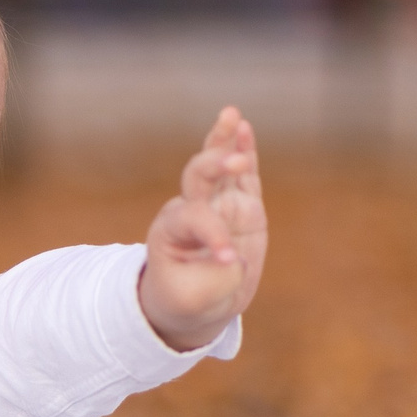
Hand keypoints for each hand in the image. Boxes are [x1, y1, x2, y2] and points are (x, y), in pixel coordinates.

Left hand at [140, 106, 265, 351]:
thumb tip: (237, 257)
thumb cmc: (185, 298)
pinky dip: (244, 150)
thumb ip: (215, 280)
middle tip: (233, 162)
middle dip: (215, 165)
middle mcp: (193, 208)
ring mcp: (219, 204)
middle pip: (198, 176)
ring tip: (231, 115)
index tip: (228, 260)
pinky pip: (245, 175)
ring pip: (219, 165)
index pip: (196, 219)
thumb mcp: (191, 300)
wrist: (195, 300)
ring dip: (224, 141)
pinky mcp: (243, 207)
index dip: (214, 235)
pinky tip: (243, 126)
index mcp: (172, 229)